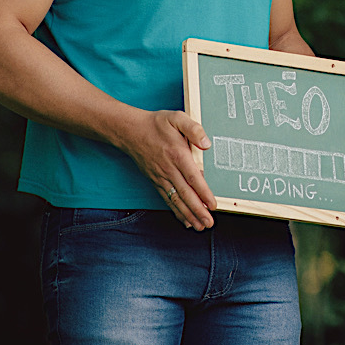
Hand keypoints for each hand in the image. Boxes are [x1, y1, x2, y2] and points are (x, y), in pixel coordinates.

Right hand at [122, 109, 216, 230]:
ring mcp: (161, 177)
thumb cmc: (156, 124)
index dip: (203, 193)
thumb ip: (194, 129)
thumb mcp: (177, 118)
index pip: (193, 178)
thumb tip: (206, 144)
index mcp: (178, 155)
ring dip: (188, 215)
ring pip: (176, 200)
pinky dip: (176, 211)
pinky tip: (184, 220)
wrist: (131, 131)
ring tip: (199, 226)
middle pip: (185, 194)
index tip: (213, 205)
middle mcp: (169, 170)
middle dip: (198, 211)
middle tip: (209, 223)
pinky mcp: (156, 181)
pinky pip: (167, 199)